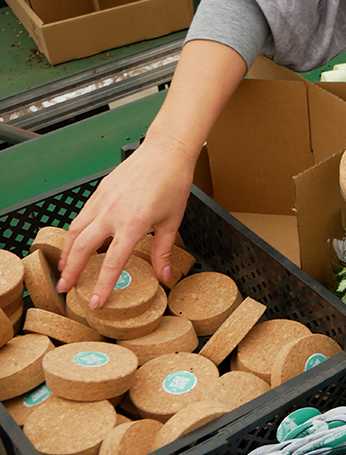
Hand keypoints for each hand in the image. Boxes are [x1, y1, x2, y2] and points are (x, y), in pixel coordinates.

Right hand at [57, 134, 195, 308]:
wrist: (166, 153)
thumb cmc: (172, 184)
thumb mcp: (172, 222)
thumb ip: (163, 252)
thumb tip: (164, 277)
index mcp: (134, 224)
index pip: (112, 262)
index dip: (102, 285)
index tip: (95, 302)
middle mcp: (113, 213)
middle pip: (82, 247)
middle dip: (71, 271)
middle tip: (64, 288)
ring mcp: (103, 201)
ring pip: (75, 230)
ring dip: (67, 252)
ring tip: (64, 269)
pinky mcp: (99, 192)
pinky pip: (81, 216)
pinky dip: (74, 232)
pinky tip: (75, 242)